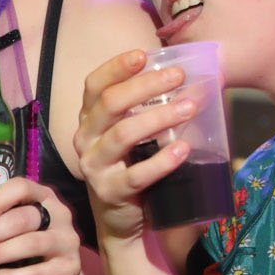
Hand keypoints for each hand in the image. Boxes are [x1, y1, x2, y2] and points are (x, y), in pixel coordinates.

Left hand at [0, 177, 85, 274]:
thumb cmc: (30, 244)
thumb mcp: (19, 225)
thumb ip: (0, 220)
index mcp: (44, 196)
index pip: (21, 187)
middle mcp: (59, 214)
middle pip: (22, 219)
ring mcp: (67, 241)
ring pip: (30, 243)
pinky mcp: (70, 268)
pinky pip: (37, 273)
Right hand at [73, 50, 194, 243]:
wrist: (121, 220)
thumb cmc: (131, 166)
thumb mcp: (130, 134)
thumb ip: (146, 109)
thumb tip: (189, 82)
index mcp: (89, 119)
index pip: (94, 85)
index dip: (116, 67)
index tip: (143, 54)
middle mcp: (85, 139)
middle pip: (110, 103)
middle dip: (146, 86)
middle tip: (179, 77)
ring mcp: (94, 166)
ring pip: (123, 134)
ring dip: (159, 118)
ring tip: (189, 108)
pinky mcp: (109, 192)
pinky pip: (137, 174)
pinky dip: (162, 161)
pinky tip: (182, 150)